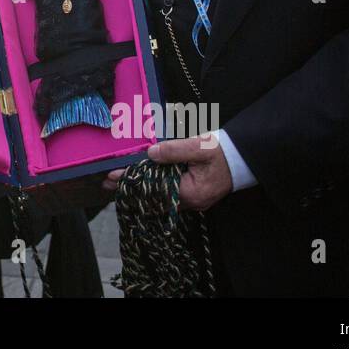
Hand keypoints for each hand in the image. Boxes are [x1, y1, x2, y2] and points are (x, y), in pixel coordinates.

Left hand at [101, 133, 231, 211]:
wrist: (242, 158)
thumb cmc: (222, 152)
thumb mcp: (199, 146)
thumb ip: (174, 150)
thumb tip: (151, 153)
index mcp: (191, 192)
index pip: (154, 189)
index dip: (132, 181)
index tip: (113, 175)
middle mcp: (190, 202)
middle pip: (154, 198)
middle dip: (130, 188)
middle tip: (107, 183)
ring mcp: (192, 202)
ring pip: (159, 198)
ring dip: (139, 190)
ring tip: (117, 183)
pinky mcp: (192, 196)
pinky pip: (167, 195)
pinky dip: (152, 189)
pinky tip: (140, 183)